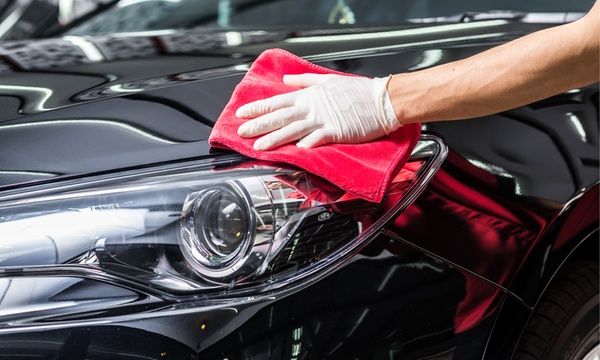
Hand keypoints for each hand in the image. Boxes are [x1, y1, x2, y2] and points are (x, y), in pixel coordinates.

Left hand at [236, 73, 401, 149]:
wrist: (382, 99)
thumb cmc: (358, 92)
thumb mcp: (328, 80)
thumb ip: (304, 82)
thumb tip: (286, 80)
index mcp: (309, 96)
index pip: (277, 102)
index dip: (258, 108)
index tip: (242, 113)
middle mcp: (312, 107)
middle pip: (280, 117)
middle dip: (258, 125)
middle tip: (241, 132)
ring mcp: (323, 119)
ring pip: (293, 129)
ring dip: (275, 138)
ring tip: (259, 146)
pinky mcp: (336, 131)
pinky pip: (318, 138)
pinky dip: (307, 144)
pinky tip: (296, 151)